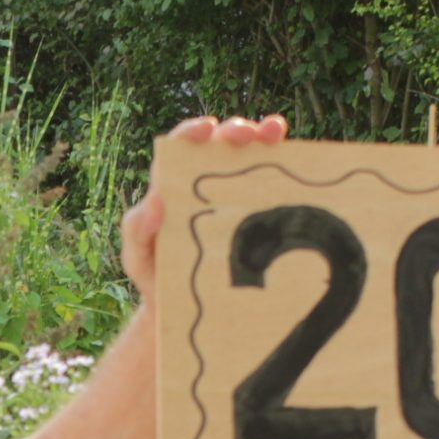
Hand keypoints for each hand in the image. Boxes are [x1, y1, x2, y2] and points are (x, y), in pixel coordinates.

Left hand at [119, 112, 286, 311]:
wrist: (184, 310)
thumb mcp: (138, 257)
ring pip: (249, 160)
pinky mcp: (257, 218)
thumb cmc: (156, 278)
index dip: (192, 134)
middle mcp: (205, 186)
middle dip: (235, 132)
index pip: (181, 151)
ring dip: (264, 139)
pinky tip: (300, 163)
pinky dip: (286, 172)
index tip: (207, 128)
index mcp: (174, 188)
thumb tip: (155, 199)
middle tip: (248, 133)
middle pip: (220, 148)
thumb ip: (138, 230)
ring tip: (276, 131)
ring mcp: (233, 199)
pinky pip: (271, 190)